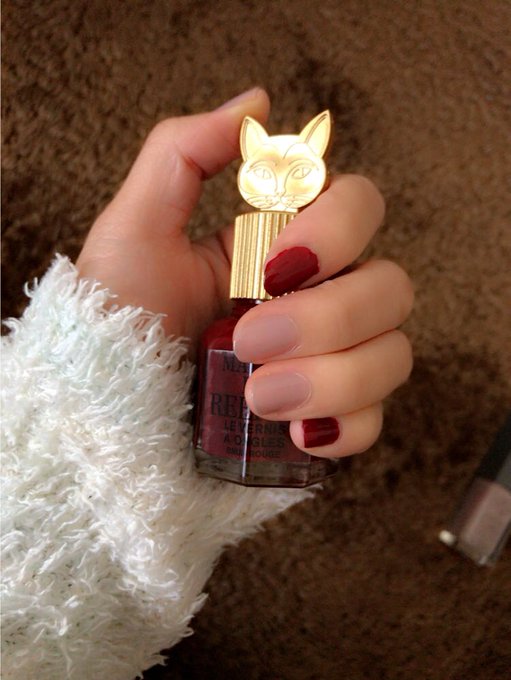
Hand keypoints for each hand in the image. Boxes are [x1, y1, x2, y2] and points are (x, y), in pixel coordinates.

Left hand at [77, 88, 413, 459]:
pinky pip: (372, 424)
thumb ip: (185, 152)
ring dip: (332, 377)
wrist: (100, 410)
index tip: (272, 261)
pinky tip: (291, 430)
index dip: (335, 230)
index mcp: (282, 247)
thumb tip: (257, 104)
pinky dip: (342, 428)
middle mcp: (316, 300)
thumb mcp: (135, 228)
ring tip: (256, 398)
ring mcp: (326, 364)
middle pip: (392, 287)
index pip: (361, 208)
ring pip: (393, 356)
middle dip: (328, 316)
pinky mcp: (320, 422)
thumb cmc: (114, 318)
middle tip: (249, 339)